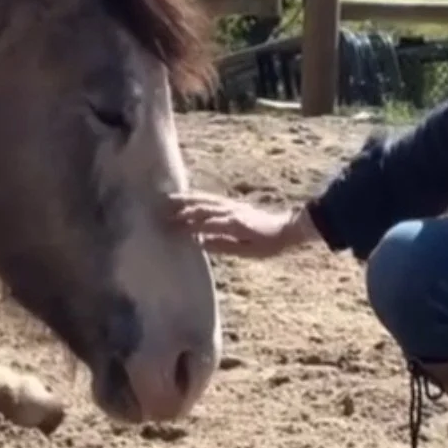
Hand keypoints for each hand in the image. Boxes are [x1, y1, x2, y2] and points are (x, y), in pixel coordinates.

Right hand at [164, 192, 317, 257]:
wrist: (286, 229)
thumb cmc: (268, 245)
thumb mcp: (247, 251)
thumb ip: (223, 246)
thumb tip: (200, 242)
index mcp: (233, 223)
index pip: (203, 223)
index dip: (185, 226)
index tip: (167, 229)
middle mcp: (230, 211)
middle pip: (201, 207)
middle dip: (180, 209)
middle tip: (160, 212)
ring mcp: (232, 205)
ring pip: (205, 199)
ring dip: (186, 199)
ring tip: (168, 199)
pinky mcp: (234, 204)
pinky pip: (211, 198)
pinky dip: (197, 196)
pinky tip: (189, 198)